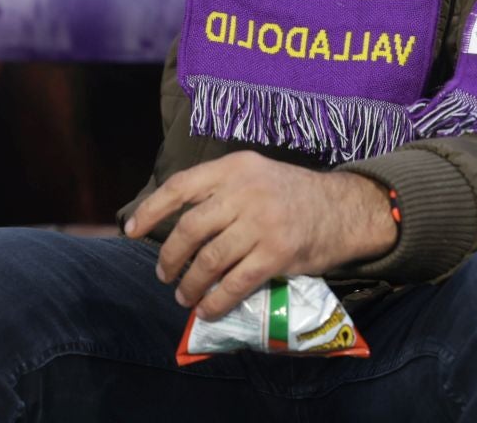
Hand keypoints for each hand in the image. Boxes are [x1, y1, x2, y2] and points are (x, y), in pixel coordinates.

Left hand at [125, 152, 397, 319]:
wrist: (344, 209)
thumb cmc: (293, 196)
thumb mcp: (256, 176)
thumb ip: (221, 191)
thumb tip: (176, 225)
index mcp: (236, 167)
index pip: (181, 186)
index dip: (151, 211)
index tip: (132, 232)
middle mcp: (246, 191)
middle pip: (190, 229)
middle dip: (170, 258)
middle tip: (165, 274)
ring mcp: (262, 222)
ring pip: (208, 260)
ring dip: (189, 284)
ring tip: (184, 295)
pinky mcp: (277, 252)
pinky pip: (234, 283)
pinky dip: (215, 301)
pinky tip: (207, 309)